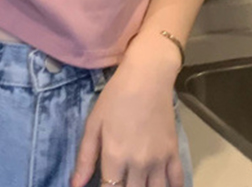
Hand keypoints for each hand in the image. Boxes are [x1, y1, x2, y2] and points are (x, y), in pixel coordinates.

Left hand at [71, 61, 184, 186]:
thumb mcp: (94, 123)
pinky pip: (177, 179)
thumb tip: (75, 186)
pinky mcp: (173, 151)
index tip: (105, 185)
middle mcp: (138, 163)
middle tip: (122, 181)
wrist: (148, 75)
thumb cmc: (117, 96)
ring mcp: (158, 159)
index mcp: (115, 157)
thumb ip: (85, 157)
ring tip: (139, 183)